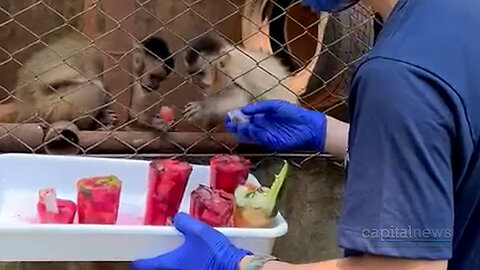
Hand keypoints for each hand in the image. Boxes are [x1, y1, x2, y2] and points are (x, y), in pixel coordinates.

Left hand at [131, 212, 251, 269]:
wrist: (235, 267)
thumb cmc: (214, 253)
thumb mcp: (198, 231)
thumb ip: (184, 222)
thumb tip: (177, 218)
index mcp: (171, 263)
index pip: (146, 264)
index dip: (140, 260)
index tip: (136, 259)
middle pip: (160, 268)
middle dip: (159, 260)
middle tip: (159, 251)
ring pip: (175, 268)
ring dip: (175, 261)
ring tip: (180, 250)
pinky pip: (188, 267)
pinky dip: (188, 262)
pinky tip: (197, 255)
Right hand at [225, 100, 326, 151]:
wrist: (308, 126)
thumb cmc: (293, 113)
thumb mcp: (275, 106)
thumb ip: (260, 107)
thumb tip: (244, 109)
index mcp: (264, 117)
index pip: (247, 118)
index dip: (238, 117)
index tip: (229, 115)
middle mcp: (263, 127)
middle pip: (246, 127)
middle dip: (237, 125)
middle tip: (227, 122)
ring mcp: (266, 135)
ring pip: (250, 133)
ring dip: (241, 130)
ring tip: (233, 126)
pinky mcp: (270, 142)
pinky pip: (258, 138)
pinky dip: (251, 134)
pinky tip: (245, 129)